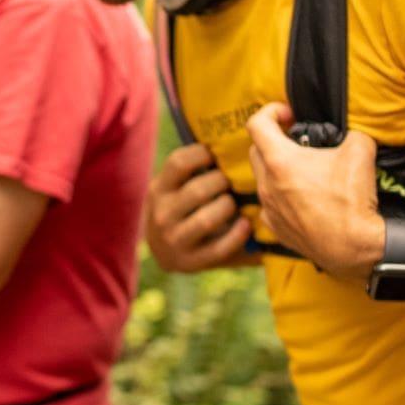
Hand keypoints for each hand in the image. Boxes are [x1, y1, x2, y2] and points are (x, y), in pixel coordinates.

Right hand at [144, 144, 250, 272]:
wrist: (165, 252)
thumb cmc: (180, 210)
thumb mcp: (174, 189)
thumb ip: (191, 172)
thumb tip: (228, 142)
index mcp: (158, 189)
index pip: (178, 162)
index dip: (202, 154)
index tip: (215, 156)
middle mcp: (162, 214)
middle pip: (198, 190)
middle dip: (222, 183)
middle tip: (231, 182)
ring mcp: (174, 240)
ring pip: (207, 219)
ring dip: (227, 208)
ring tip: (234, 203)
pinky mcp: (190, 262)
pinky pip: (219, 248)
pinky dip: (237, 236)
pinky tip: (245, 225)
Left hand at [244, 103, 385, 276]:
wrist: (354, 247)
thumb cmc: (352, 201)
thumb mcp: (360, 150)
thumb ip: (352, 132)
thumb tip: (351, 131)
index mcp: (280, 161)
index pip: (256, 124)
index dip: (271, 111)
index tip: (290, 115)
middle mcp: (267, 185)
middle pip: (256, 150)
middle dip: (274, 139)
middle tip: (297, 139)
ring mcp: (269, 208)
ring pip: (263, 179)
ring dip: (277, 169)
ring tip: (304, 170)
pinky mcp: (276, 228)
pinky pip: (271, 204)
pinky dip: (281, 195)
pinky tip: (303, 197)